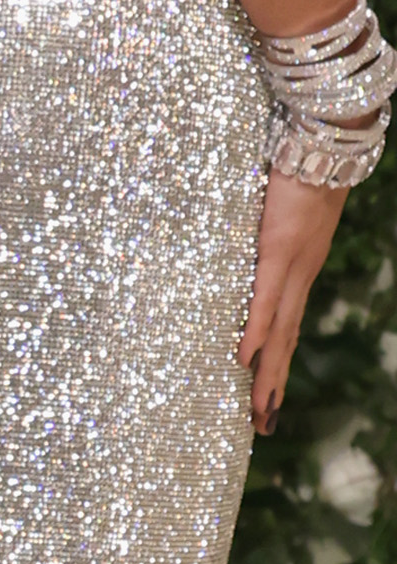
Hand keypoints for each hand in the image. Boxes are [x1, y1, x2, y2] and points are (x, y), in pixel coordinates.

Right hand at [239, 168, 342, 428]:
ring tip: (260, 409)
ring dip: (268, 373)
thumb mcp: (277, 207)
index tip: (268, 397)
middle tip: (263, 424)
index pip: (288, 324)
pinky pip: (264, 298)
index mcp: (300, 267)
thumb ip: (261, 230)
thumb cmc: (300, 165)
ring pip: (279, 330)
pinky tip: (244, 358)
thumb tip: (238, 242)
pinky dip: (255, 330)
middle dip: (273, 384)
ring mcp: (292, 264)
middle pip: (286, 340)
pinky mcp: (278, 249)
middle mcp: (301, 274)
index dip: (278, 362)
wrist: (326, 139)